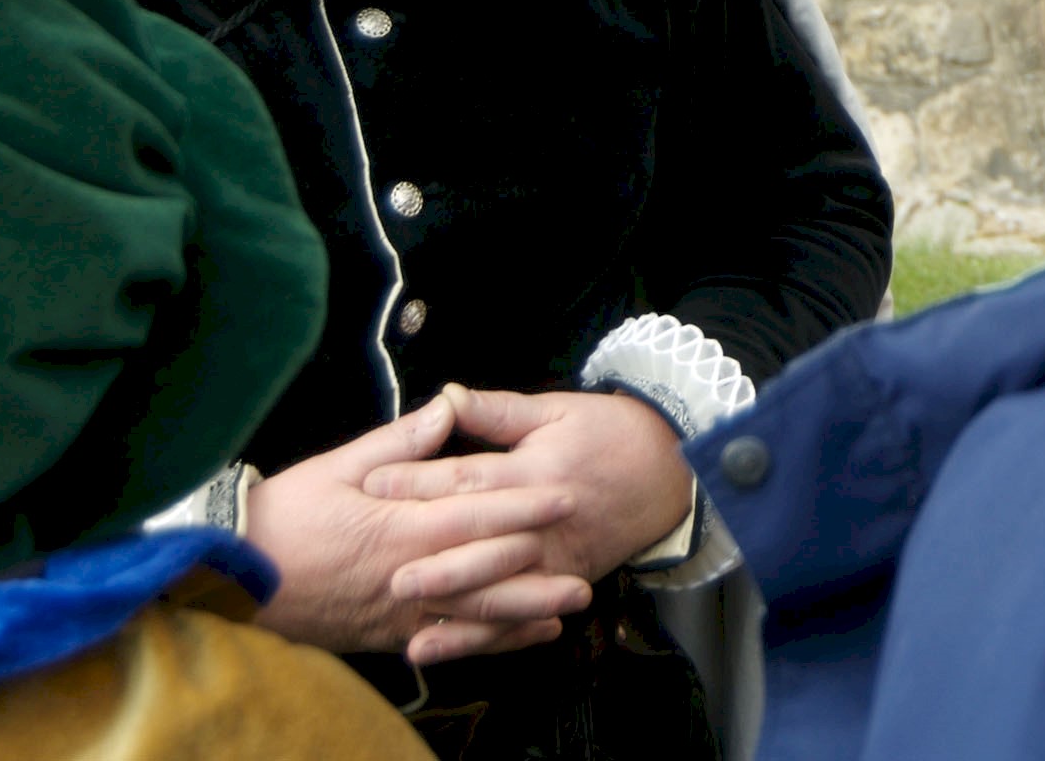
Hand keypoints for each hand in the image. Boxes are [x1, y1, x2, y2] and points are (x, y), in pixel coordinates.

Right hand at [244, 393, 590, 655]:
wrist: (234, 574)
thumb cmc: (284, 514)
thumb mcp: (338, 464)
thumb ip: (399, 442)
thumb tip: (446, 408)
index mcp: (399, 524)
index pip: (475, 513)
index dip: (523, 505)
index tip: (564, 495)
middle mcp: (407, 572)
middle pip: (486, 570)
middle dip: (539, 565)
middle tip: (586, 561)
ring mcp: (399, 610)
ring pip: (474, 613)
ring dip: (525, 609)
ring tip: (569, 606)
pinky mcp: (388, 635)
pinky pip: (449, 639)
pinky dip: (489, 639)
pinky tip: (522, 635)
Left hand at [363, 384, 695, 665]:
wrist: (671, 471)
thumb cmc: (607, 433)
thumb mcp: (555, 410)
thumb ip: (497, 412)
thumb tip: (445, 396)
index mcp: (536, 471)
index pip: (469, 479)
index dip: (420, 481)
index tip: (372, 484)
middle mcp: (544, 523)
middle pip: (483, 546)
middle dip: (435, 562)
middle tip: (388, 575)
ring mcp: (556, 559)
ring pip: (502, 591)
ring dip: (458, 614)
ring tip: (413, 628)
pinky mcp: (563, 582)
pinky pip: (521, 616)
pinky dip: (486, 637)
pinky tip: (449, 647)